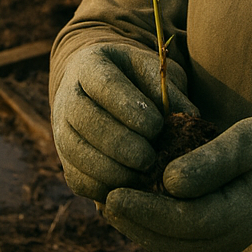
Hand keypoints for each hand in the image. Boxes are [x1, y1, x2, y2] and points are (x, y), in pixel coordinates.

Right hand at [51, 42, 196, 202]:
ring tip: (142, 175)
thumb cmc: (136, 78)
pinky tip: (129, 188)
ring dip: (111, 170)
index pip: (104, 84)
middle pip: (85, 120)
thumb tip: (190, 117)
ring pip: (76, 151)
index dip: (128, 107)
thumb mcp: (152, 70)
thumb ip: (169, 89)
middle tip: (149, 158)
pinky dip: (103, 188)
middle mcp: (68, 94)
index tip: (157, 126)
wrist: (102, 88)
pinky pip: (77, 179)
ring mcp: (60, 127)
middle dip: (120, 143)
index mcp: (91, 63)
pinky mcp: (65, 159)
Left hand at [103, 113, 251, 251]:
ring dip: (136, 223)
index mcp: (240, 214)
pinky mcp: (212, 232)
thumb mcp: (246, 141)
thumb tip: (169, 180)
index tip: (114, 191)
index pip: (185, 220)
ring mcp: (220, 240)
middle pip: (172, 237)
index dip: (146, 208)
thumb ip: (211, 161)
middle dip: (133, 219)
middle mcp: (228, 237)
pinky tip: (127, 200)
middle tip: (99, 197)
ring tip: (104, 199)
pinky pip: (175, 233)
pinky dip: (148, 220)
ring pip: (170, 241)